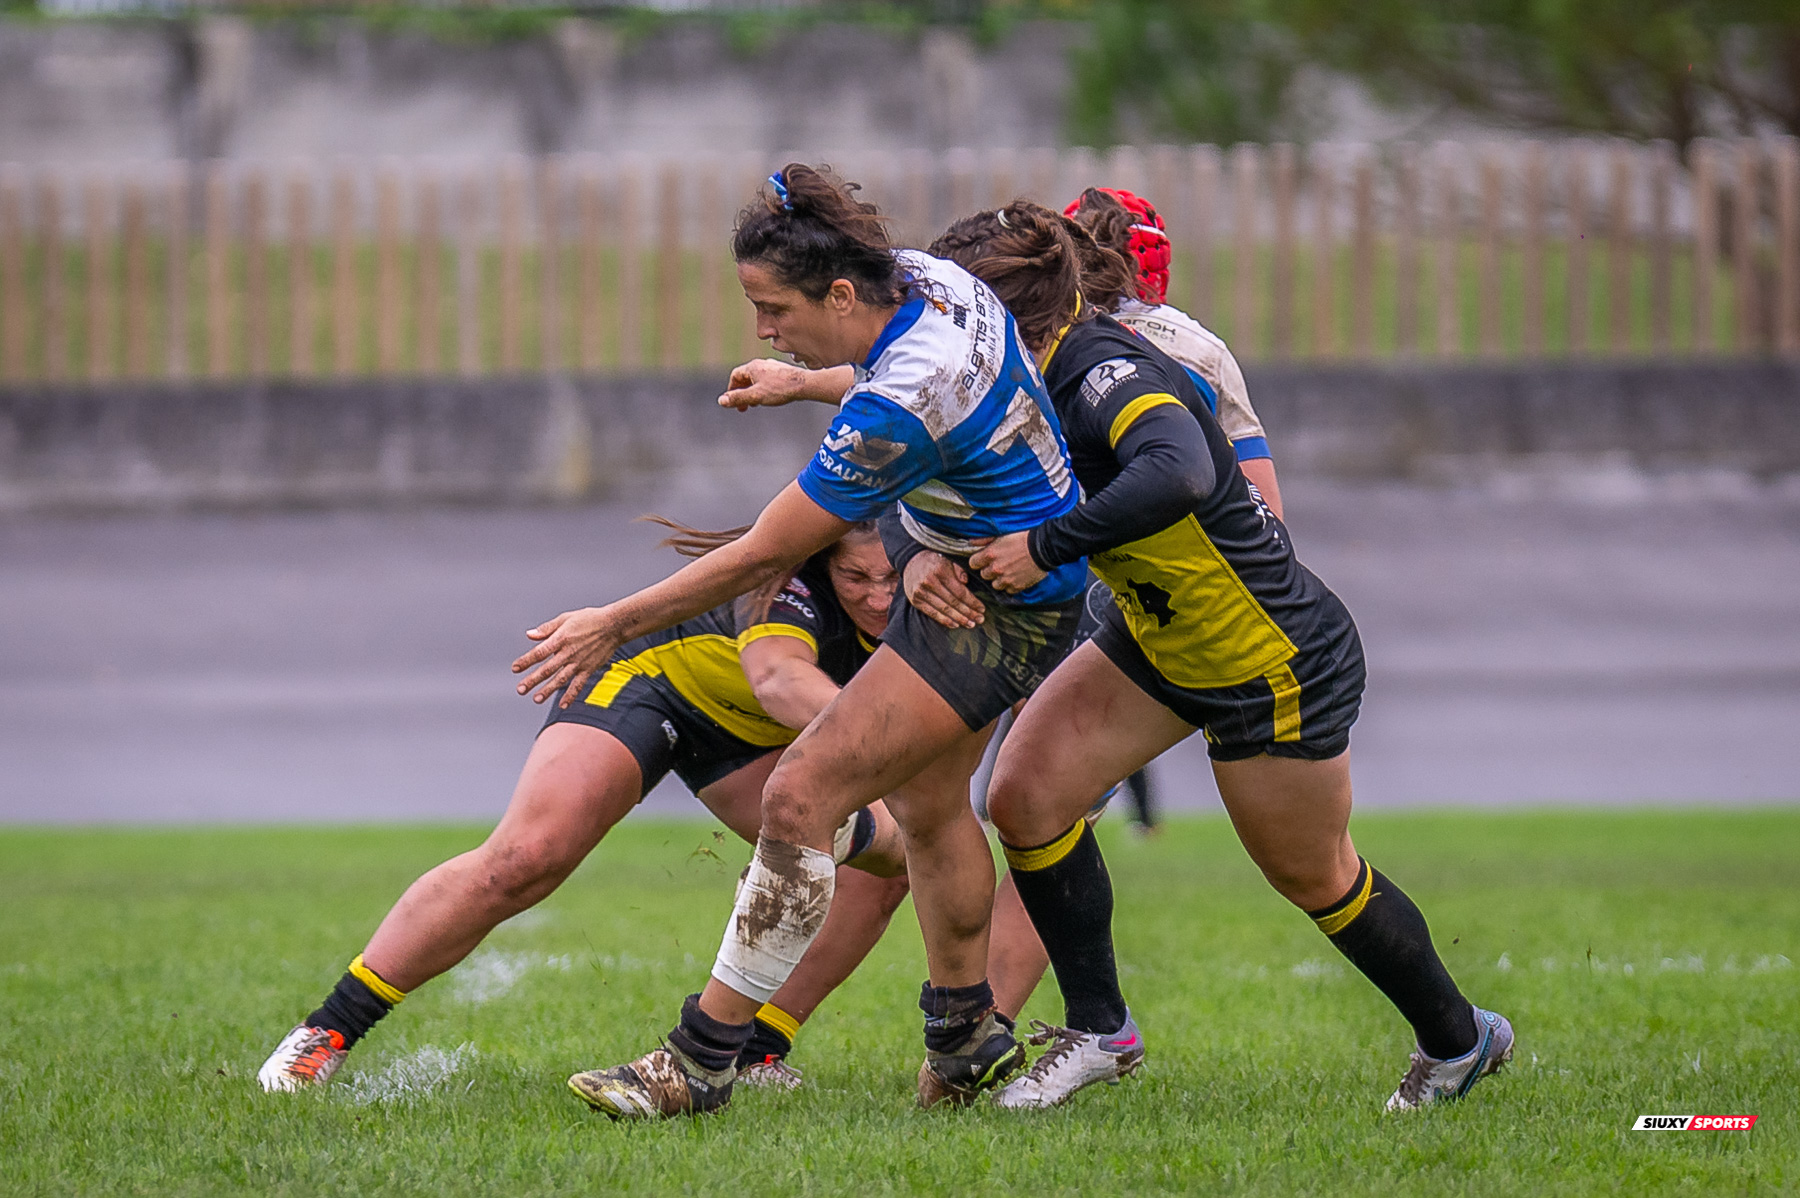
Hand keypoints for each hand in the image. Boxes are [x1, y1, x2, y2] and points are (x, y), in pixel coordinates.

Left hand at [511, 606, 625, 706]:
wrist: (613, 625)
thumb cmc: (589, 619)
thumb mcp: (565, 618)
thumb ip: (546, 629)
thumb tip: (529, 635)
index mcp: (560, 639)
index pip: (539, 652)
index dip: (526, 661)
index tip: (515, 668)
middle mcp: (568, 653)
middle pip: (547, 669)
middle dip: (532, 680)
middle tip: (521, 690)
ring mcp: (579, 662)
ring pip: (561, 679)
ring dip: (548, 690)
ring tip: (537, 699)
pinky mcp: (589, 669)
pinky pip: (579, 684)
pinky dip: (571, 695)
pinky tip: (563, 704)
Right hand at [719, 358, 808, 410]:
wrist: (804, 384)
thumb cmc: (780, 389)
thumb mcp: (755, 396)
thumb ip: (738, 398)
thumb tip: (721, 401)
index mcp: (753, 367)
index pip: (735, 375)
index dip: (731, 389)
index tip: (732, 401)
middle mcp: (762, 364)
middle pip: (746, 377)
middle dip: (742, 392)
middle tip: (743, 406)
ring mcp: (772, 367)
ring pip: (757, 379)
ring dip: (753, 392)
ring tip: (755, 403)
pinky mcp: (782, 372)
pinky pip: (767, 380)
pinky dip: (763, 389)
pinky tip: (769, 397)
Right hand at [904, 551, 984, 628]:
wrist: (912, 562)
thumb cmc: (936, 561)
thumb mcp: (949, 559)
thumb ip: (959, 569)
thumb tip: (965, 582)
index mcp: (940, 570)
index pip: (960, 591)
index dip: (972, 602)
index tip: (982, 609)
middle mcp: (929, 582)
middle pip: (953, 602)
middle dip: (968, 613)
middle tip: (980, 619)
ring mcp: (921, 592)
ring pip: (944, 609)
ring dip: (959, 619)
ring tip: (970, 624)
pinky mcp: (916, 600)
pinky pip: (932, 613)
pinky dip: (944, 620)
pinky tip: (955, 624)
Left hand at [968, 532, 1046, 594]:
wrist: (1043, 548)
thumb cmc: (1022, 538)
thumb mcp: (1001, 535)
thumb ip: (983, 540)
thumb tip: (970, 542)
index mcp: (990, 555)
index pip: (973, 563)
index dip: (979, 561)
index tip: (984, 560)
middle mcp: (995, 569)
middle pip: (984, 575)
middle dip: (989, 570)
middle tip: (999, 564)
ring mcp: (1006, 579)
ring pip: (995, 584)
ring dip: (999, 579)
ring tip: (1008, 571)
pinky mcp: (1016, 587)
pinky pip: (1008, 590)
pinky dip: (1011, 585)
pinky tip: (1017, 576)